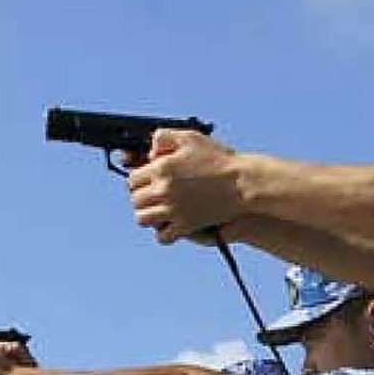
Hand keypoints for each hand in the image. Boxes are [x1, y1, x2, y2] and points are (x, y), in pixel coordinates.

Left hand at [128, 130, 241, 244]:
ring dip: (148, 215)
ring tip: (158, 210)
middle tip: (153, 195)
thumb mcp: (191, 137)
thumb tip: (150, 152)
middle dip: (142, 197)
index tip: (147, 181)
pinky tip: (169, 225)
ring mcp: (173, 210)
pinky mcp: (185, 226)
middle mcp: (163, 190)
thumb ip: (164, 138)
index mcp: (161, 168)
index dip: (139, 179)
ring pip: (143, 219)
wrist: (241, 183)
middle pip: (135, 200)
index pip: (132, 179)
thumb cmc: (219, 159)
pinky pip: (162, 236)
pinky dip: (163, 233)